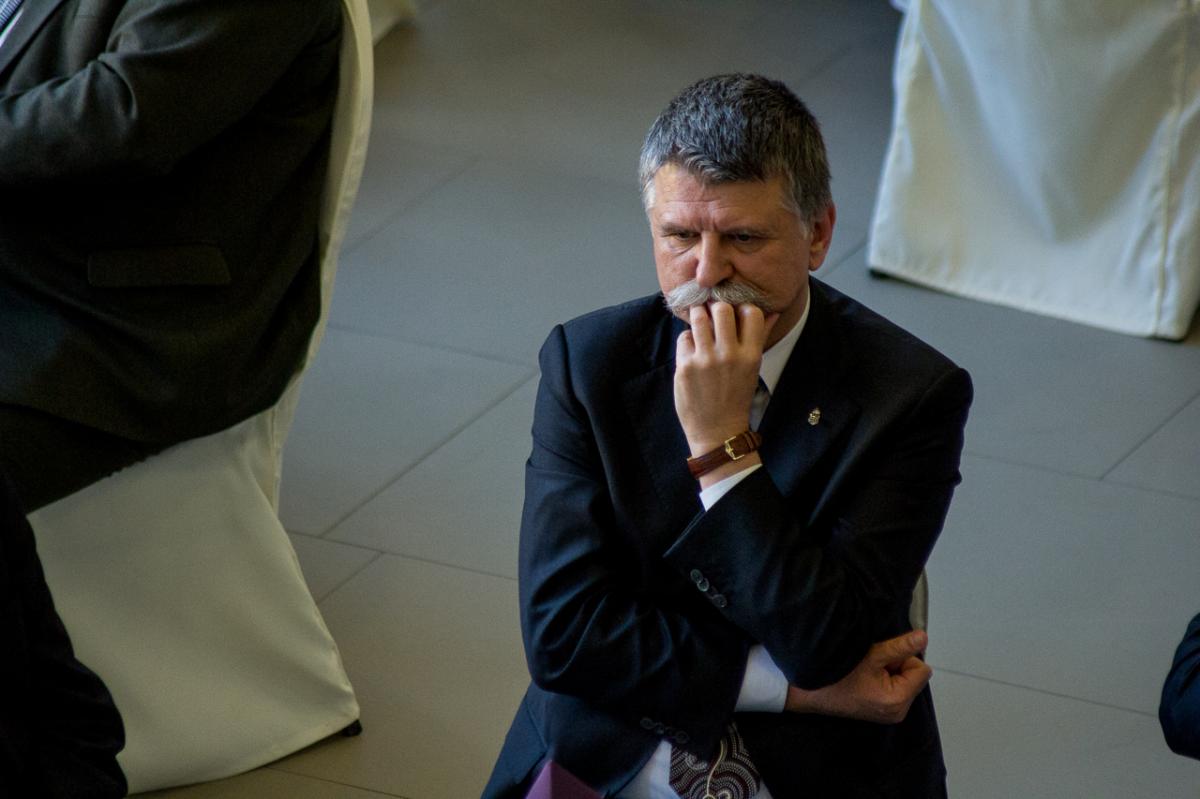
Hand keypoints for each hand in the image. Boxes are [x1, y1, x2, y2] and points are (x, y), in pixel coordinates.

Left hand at [673, 302, 771, 456]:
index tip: (735, 313)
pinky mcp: (685, 366)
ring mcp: (705, 360)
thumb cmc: (737, 396)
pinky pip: (683, 337)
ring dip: (698, 316)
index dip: (742, 307)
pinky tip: (692, 349)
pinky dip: (687, 340)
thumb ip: (761, 337)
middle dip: (716, 307)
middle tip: (713, 313)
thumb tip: (773, 312)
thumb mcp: (753, 368)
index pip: (751, 312)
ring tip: (699, 322)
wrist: (717, 430)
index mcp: (751, 355)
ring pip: (698, 318)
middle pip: (722, 309)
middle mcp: (729, 355)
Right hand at [783, 631, 931, 723]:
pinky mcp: (884, 713)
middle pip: (914, 676)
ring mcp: (891, 715)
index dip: (904, 658)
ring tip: (867, 672)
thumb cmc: (839, 673)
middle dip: (897, 666)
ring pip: (905, 681)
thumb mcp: (872, 655)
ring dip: (891, 672)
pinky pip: (896, 689)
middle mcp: (898, 712)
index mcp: (898, 701)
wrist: (813, 692)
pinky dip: (885, 681)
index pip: (921, 670)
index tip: (883, 658)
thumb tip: (924, 637)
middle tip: (872, 665)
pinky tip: (867, 680)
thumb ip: (900, 647)